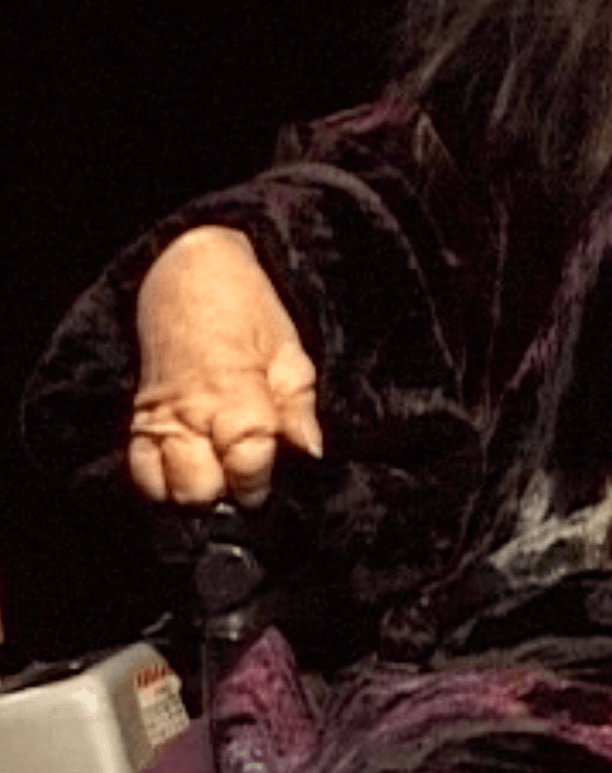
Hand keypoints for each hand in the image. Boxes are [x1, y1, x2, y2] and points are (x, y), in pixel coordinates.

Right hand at [129, 225, 322, 506]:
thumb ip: (299, 407)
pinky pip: (139, 473)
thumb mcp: (290, 352)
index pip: (246, 460)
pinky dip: (160, 485)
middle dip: (226, 495)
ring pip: (165, 489)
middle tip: (245, 481)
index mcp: (236, 393)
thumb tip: (311, 452)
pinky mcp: (139, 420)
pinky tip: (186, 474)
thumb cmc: (248, 312)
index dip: (259, 481)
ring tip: (218, 479)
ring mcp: (160, 419)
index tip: (268, 485)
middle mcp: (192, 413)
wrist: (190, 277)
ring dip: (193, 495)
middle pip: (200, 488)